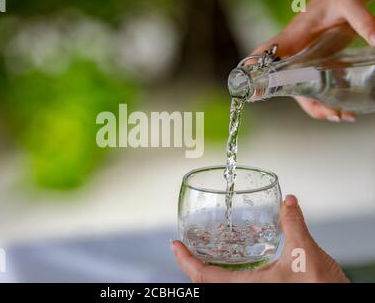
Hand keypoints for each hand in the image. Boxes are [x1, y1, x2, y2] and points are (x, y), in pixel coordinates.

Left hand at [171, 195, 348, 282]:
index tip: (174, 245)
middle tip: (184, 246)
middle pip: (207, 281)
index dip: (185, 260)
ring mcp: (254, 293)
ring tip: (202, 251)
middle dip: (192, 264)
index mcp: (247, 287)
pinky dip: (225, 272)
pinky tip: (232, 260)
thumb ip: (293, 224)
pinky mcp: (265, 291)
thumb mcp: (304, 253)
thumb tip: (288, 201)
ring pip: (220, 284)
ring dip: (207, 268)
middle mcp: (246, 292)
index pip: (203, 276)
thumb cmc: (320, 289)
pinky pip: (235, 284)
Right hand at [252, 0, 374, 121]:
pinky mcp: (314, 67)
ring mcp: (302, 63)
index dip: (254, 74)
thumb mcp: (349, 4)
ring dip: (318, 108)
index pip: (263, 56)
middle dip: (307, 104)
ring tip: (341, 115)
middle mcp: (292, 55)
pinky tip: (343, 109)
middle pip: (285, 86)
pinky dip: (326, 103)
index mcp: (291, 38)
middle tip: (330, 113)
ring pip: (301, 93)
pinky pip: (314, 90)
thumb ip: (362, 21)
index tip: (253, 92)